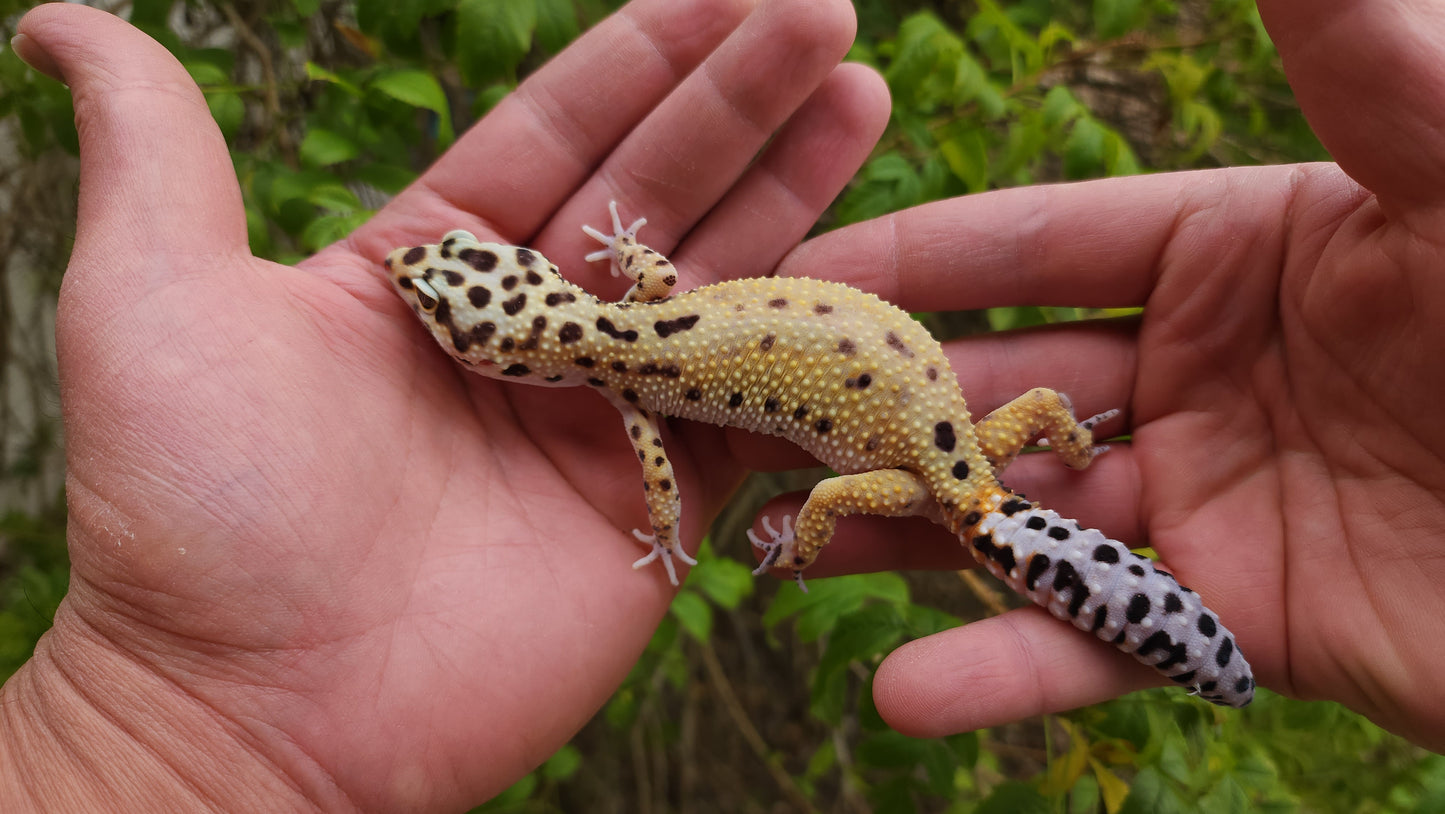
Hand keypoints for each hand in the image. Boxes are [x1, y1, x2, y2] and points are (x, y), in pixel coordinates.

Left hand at [1, 1, 887, 809]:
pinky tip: (887, 280)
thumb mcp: (150, 297)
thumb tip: (59, 22)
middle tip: (828, 17)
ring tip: (864, 96)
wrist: (256, 713)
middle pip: (660, 190)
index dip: (646, 56)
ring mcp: (603, 419)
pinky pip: (757, 417)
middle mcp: (531, 332)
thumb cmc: (195, 508)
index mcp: (433, 265)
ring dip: (800, 194)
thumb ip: (155, 149)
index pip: (559, 129)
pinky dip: (821, 352)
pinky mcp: (658, 508)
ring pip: (723, 286)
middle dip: (745, 101)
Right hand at [774, 0, 1444, 751]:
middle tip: (740, 421)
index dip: (906, 259)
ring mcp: (1214, 502)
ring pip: (1024, 518)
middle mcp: (1202, 371)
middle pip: (997, 384)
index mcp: (1234, 250)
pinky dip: (1008, 673)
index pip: (1028, 248)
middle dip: (867, 405)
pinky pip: (1106, 647)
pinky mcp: (1244, 623)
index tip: (787, 274)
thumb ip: (1356, 60)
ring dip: (901, 539)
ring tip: (778, 551)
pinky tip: (905, 695)